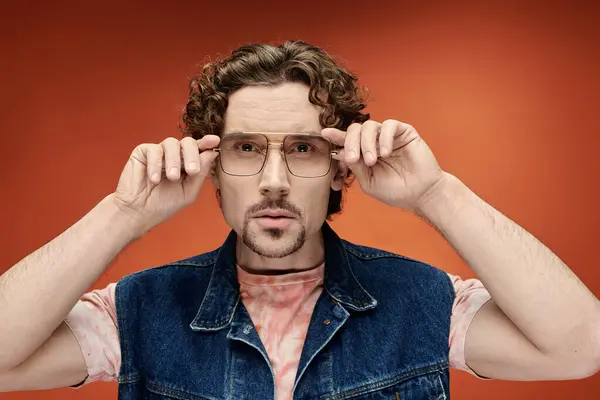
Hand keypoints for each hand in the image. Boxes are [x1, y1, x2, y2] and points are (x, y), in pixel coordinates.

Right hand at [111, 135, 219, 234]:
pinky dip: (156, 164)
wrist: (139, 212)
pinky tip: (154, 179)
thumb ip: (200, 173)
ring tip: (172, 178)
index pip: (199, 150)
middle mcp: (174, 155)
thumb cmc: (163, 204)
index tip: (214, 141)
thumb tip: (212, 153)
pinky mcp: (143, 152)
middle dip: (192, 155)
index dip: (207, 143)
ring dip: (174, 161)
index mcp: (187, 164)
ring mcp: (159, 153)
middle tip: (191, 170)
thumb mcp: (189, 191)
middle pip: (188, 142)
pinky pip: (154, 150)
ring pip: (171, 143)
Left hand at [322, 120, 446, 211]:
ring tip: (372, 160)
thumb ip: (355, 167)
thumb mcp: (369, 182)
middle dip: (350, 143)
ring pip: (370, 126)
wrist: (421, 194)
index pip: (347, 141)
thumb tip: (339, 151)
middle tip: (354, 159)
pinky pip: (389, 125)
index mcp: (363, 154)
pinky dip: (384, 138)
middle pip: (355, 130)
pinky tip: (386, 153)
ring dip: (367, 143)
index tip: (325, 133)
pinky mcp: (404, 132)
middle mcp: (374, 142)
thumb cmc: (396, 191)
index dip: (336, 136)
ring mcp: (389, 136)